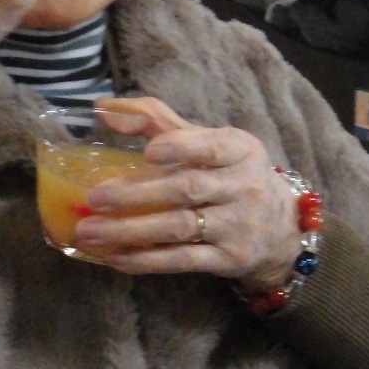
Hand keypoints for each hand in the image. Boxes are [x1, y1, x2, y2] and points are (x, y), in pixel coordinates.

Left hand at [72, 97, 302, 291]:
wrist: (279, 228)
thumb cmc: (228, 175)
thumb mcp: (208, 143)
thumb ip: (158, 122)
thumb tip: (105, 107)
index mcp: (239, 150)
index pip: (212, 146)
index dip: (180, 147)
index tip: (148, 152)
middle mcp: (243, 186)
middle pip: (186, 189)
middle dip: (137, 194)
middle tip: (95, 197)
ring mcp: (237, 226)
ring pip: (179, 228)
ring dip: (130, 231)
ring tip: (89, 231)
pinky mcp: (228, 259)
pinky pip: (182, 261)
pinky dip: (146, 260)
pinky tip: (115, 257)